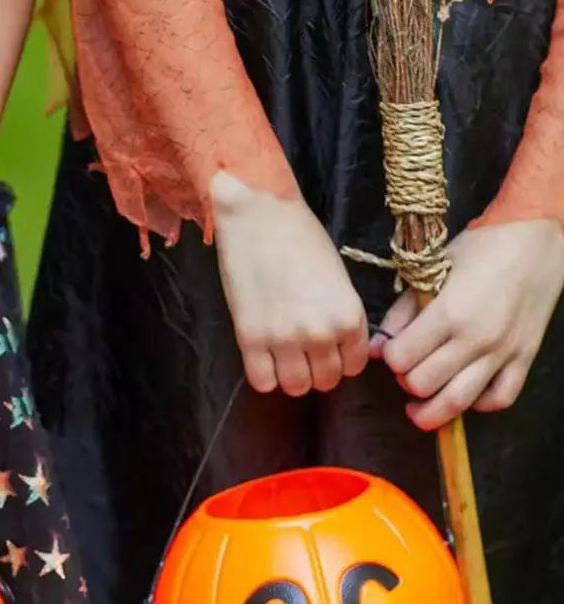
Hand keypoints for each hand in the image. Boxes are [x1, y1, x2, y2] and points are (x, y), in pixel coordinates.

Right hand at [212, 172, 368, 395]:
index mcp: (349, 316)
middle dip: (317, 370)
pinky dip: (265, 375)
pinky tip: (263, 357)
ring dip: (292, 376)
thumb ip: (342, 316)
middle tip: (305, 352)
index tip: (329, 348)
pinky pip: (262, 382)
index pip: (354, 365)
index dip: (341, 359)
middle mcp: (320, 333)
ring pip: (295, 387)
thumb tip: (339, 348)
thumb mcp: (338, 278)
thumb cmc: (301, 237)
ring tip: (284, 356)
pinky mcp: (250, 339)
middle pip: (326, 381)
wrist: (257, 215)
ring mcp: (283, 339)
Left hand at [377, 219, 563, 430]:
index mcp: (449, 313)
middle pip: (423, 384)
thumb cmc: (481, 247)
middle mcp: (476, 338)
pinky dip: (477, 405)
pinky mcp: (526, 357)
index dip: (390, 357)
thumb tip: (378, 350)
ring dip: (431, 410)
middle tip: (407, 369)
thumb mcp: (432, 272)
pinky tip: (463, 393)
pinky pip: (499, 399)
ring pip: (457, 401)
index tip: (394, 349)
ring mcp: (504, 351)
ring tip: (418, 407)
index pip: (400, 358)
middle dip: (406, 381)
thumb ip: (402, 313)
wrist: (537, 236)